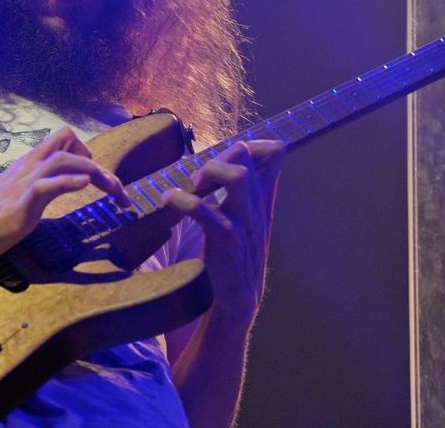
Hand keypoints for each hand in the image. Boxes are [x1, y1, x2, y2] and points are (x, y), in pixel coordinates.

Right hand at [0, 126, 127, 264]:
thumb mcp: (19, 197)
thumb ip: (38, 189)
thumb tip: (57, 188)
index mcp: (28, 165)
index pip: (63, 140)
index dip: (86, 154)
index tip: (102, 181)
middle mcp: (28, 167)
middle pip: (67, 139)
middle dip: (99, 163)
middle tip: (117, 192)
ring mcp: (24, 183)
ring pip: (63, 158)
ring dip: (94, 172)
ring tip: (113, 190)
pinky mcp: (20, 203)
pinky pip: (47, 185)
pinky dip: (68, 182)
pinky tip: (84, 185)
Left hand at [162, 139, 285, 321]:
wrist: (236, 300)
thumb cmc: (234, 255)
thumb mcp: (244, 218)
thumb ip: (241, 191)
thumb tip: (230, 161)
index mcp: (262, 198)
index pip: (276, 153)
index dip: (251, 143)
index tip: (228, 154)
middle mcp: (257, 206)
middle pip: (247, 157)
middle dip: (218, 156)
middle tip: (200, 177)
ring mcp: (244, 223)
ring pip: (238, 177)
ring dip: (208, 173)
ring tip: (191, 186)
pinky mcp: (227, 241)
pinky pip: (207, 211)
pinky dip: (183, 201)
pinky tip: (169, 200)